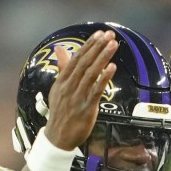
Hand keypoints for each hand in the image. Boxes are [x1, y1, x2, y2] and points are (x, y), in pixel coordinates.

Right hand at [43, 30, 117, 150]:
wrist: (58, 137)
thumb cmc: (61, 112)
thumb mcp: (58, 88)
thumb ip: (62, 68)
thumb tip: (59, 48)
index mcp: (62, 80)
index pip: (76, 58)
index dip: (89, 45)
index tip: (99, 33)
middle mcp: (69, 86)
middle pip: (85, 63)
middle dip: (97, 47)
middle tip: (109, 34)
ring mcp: (77, 97)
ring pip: (91, 73)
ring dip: (103, 58)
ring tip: (113, 45)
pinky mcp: (86, 108)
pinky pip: (96, 90)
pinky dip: (104, 78)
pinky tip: (112, 67)